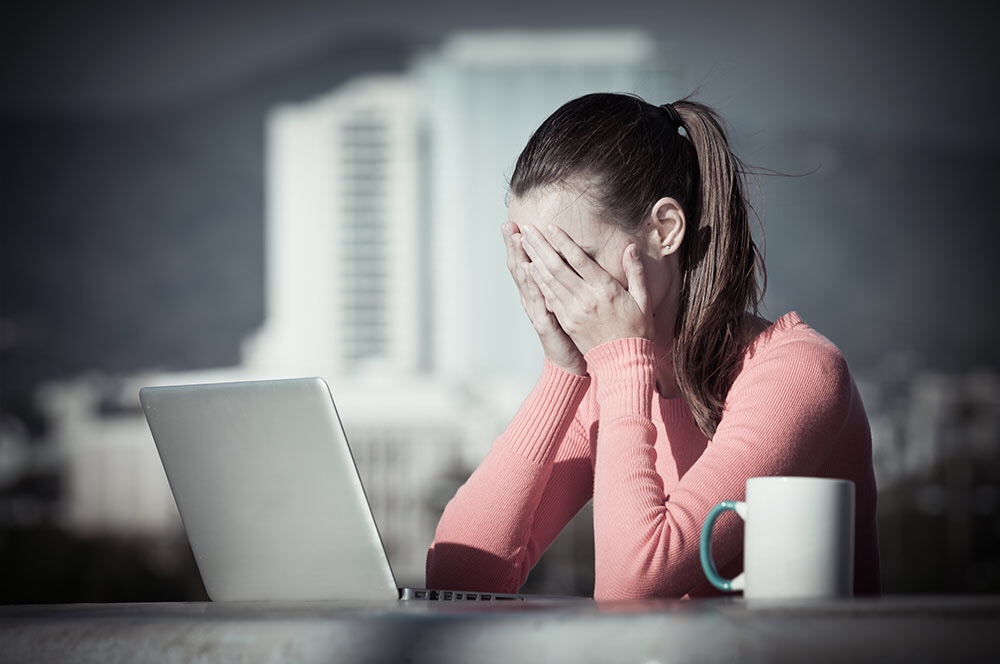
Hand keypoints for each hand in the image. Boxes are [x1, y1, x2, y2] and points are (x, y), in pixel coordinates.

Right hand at [502, 222, 586, 374]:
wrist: (571, 367)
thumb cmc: (575, 337)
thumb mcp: (570, 308)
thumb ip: (568, 286)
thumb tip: (570, 264)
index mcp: (540, 295)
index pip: (529, 264)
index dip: (521, 245)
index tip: (517, 224)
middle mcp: (533, 301)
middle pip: (520, 267)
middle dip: (514, 245)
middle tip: (508, 223)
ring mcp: (536, 311)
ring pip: (525, 280)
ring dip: (519, 257)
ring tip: (515, 237)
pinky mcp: (543, 323)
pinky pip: (537, 299)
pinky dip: (532, 282)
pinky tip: (528, 266)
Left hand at [519, 224, 651, 354]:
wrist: (623, 361)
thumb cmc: (636, 330)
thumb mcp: (643, 299)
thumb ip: (635, 271)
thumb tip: (631, 247)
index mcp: (605, 290)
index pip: (579, 260)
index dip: (563, 242)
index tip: (550, 227)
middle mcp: (586, 299)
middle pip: (557, 267)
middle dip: (540, 246)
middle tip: (527, 229)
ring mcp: (573, 311)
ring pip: (548, 281)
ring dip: (534, 259)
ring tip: (523, 243)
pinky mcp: (566, 322)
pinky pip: (548, 298)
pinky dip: (537, 282)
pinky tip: (529, 269)